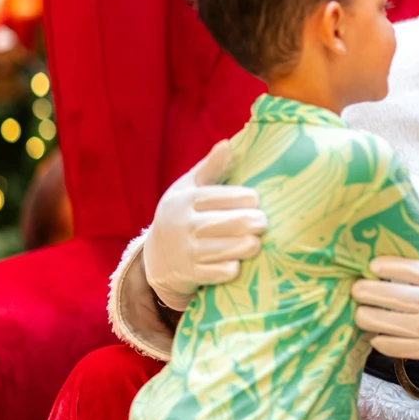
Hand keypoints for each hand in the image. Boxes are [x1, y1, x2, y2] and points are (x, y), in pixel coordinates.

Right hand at [142, 140, 266, 310]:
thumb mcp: (188, 187)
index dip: (249, 199)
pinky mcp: (193, 274)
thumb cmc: (182, 214)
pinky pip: (226, 271)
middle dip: (256, 222)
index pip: (226, 196)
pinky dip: (235, 266)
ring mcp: (187, 252)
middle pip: (236, 223)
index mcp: (185, 199)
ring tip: (255, 240)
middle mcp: (184, 225)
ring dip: (251, 244)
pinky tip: (237, 260)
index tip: (256, 201)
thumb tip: (227, 145)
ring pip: (235, 248)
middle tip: (262, 222)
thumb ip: (210, 167)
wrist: (156, 258)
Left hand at [352, 221, 418, 381]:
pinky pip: (399, 348)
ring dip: (368, 317)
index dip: (384, 266)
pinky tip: (375, 337)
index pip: (406, 269)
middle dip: (367, 291)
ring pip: (387, 322)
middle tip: (355, 288)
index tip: (371, 265)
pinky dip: (383, 342)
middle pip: (388, 294)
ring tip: (359, 312)